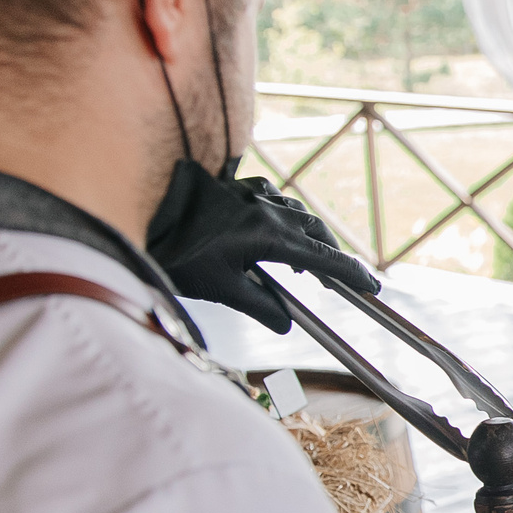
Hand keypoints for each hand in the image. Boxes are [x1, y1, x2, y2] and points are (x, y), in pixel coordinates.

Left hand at [146, 162, 379, 332]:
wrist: (140, 210)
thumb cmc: (174, 254)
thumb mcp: (219, 289)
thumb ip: (260, 306)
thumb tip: (286, 326)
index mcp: (269, 236)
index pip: (322, 257)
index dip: (350, 273)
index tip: (372, 287)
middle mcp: (266, 209)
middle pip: (316, 230)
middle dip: (332, 255)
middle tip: (338, 280)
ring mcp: (249, 194)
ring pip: (295, 210)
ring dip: (308, 234)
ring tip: (304, 260)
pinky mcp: (232, 186)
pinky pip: (269, 193)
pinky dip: (281, 209)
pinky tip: (273, 220)